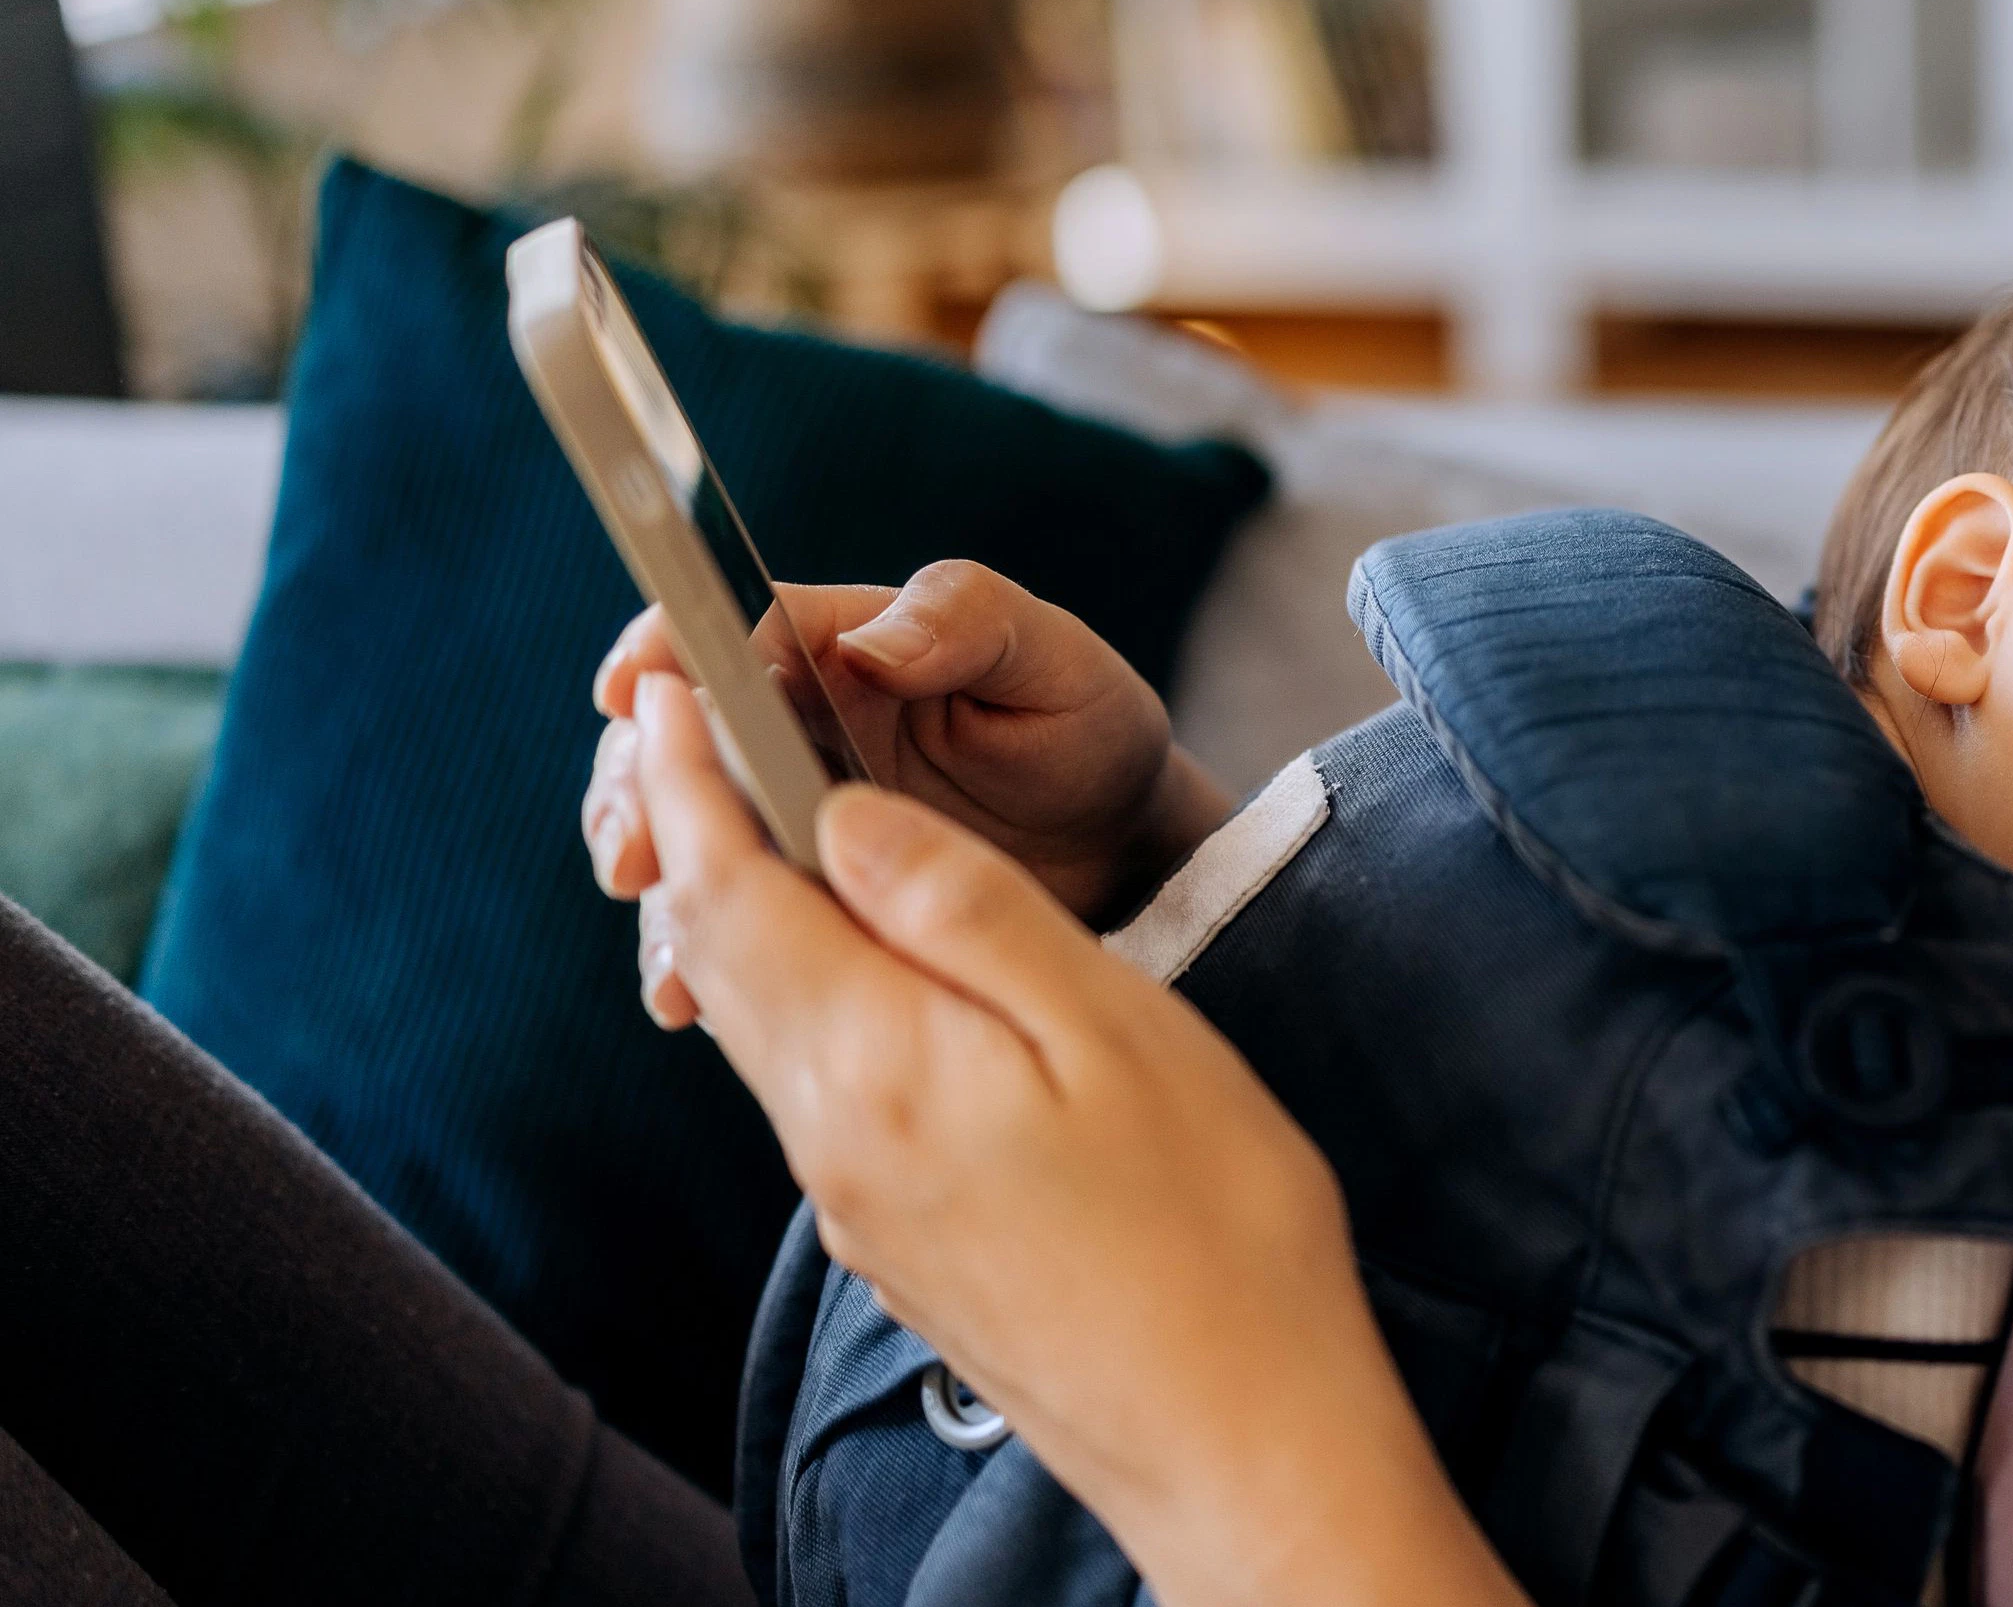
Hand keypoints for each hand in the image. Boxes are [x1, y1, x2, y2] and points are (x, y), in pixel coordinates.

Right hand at [580, 562, 1233, 943]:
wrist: (1118, 851)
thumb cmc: (1082, 730)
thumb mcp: (1050, 659)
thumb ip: (964, 622)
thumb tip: (868, 644)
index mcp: (835, 645)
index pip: (722, 629)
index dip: (662, 650)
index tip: (628, 687)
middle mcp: (787, 725)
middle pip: (670, 739)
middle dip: (635, 786)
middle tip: (634, 846)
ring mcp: (781, 813)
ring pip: (677, 834)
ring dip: (655, 880)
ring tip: (666, 930)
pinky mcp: (796, 892)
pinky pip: (722, 918)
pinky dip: (696, 954)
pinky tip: (692, 996)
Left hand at [626, 673, 1522, 1606]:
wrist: (1238, 1434)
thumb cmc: (1214, 1223)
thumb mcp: (1111, 1026)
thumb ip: (966, 910)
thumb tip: (847, 818)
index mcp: (876, 1063)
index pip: (728, 888)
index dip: (691, 773)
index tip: (673, 680)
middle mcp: (830, 1136)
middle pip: (718, 953)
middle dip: (693, 828)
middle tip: (699, 723)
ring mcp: (854, 1198)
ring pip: (759, 1022)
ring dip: (740, 911)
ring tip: (767, 820)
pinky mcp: (892, 1237)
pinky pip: (811, 1081)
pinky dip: (801, 990)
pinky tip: (862, 968)